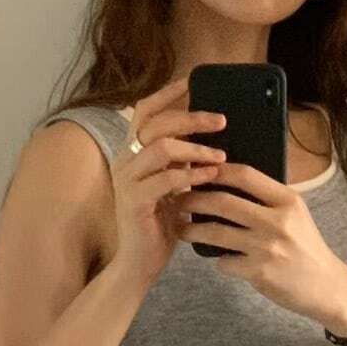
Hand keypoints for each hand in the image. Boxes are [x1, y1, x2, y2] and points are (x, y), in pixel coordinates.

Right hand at [109, 75, 229, 289]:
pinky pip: (166, 178)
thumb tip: (210, 140)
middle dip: (192, 117)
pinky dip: (191, 175)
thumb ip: (182, 163)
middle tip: (221, 121)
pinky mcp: (134, 202)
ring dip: (195, 148)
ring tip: (220, 155)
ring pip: (161, 147)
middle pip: (157, 123)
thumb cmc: (159, 228)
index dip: (168, 93)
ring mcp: (127, 181)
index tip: (193, 80)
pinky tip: (210, 176)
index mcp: (132, 154)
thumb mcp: (173, 188)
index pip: (145, 111)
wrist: (139, 265)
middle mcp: (125, 162)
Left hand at [174, 163, 346, 327]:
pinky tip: (219, 260)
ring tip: (181, 230)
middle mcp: (277, 222)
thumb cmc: (306, 248)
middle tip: (179, 200)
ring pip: (216, 234)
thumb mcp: (296, 215)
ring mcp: (267, 248)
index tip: (199, 171)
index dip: (217, 171)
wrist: (325, 286)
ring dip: (193, 231)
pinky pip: (224, 263)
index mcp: (287, 201)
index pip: (246, 175)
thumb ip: (268, 199)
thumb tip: (229, 183)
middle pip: (223, 202)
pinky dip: (218, 261)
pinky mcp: (259, 273)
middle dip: (194, 200)